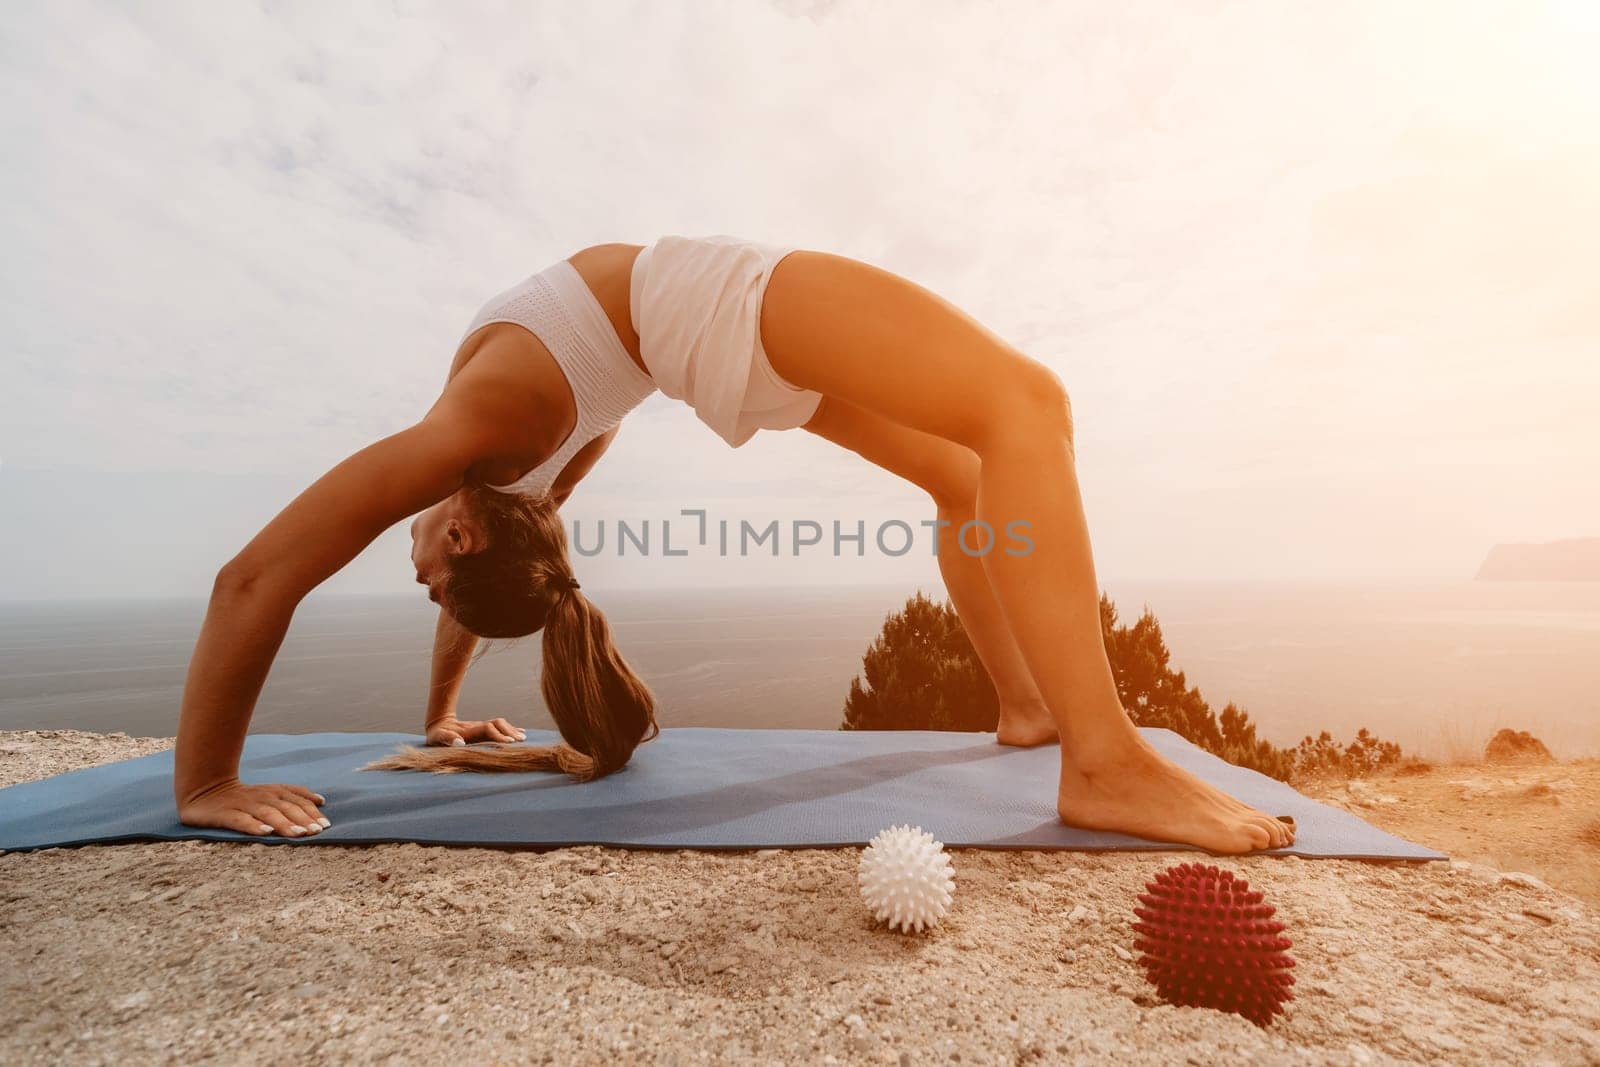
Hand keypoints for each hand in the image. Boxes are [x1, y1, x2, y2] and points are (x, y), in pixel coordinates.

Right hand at [179, 780, 328, 837]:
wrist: (203, 788)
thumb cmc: (243, 796)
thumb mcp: (270, 793)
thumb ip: (294, 796)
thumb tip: (321, 801)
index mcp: (273, 791)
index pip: (296, 800)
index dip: (311, 811)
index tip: (326, 825)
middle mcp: (261, 796)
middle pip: (285, 807)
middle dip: (303, 819)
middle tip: (317, 832)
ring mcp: (242, 805)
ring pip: (267, 813)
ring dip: (284, 823)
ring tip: (298, 833)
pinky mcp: (224, 814)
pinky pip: (241, 820)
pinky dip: (254, 826)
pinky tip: (265, 832)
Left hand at [425, 717, 526, 746]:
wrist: (439, 724)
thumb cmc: (437, 734)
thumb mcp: (437, 737)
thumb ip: (447, 738)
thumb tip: (460, 742)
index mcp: (470, 729)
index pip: (489, 728)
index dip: (499, 735)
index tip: (509, 743)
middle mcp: (478, 726)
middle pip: (498, 724)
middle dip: (510, 731)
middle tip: (521, 741)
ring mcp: (482, 727)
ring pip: (501, 725)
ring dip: (512, 730)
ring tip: (524, 738)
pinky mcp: (483, 730)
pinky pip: (500, 728)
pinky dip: (511, 730)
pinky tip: (521, 733)